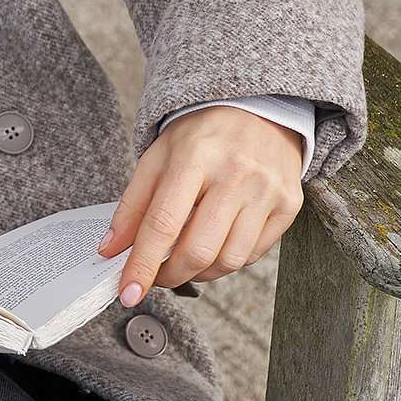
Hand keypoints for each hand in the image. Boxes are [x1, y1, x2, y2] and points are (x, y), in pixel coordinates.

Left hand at [97, 106, 303, 305]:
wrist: (258, 109)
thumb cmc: (202, 135)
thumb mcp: (157, 158)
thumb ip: (132, 206)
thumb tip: (111, 251)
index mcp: (195, 156)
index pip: (164, 223)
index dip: (143, 264)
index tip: (128, 291)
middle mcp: (236, 173)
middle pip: (198, 249)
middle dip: (170, 275)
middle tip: (155, 275)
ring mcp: (267, 191)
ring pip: (228, 260)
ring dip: (198, 274)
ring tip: (184, 260)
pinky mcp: (288, 205)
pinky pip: (253, 255)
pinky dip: (226, 261)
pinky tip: (214, 244)